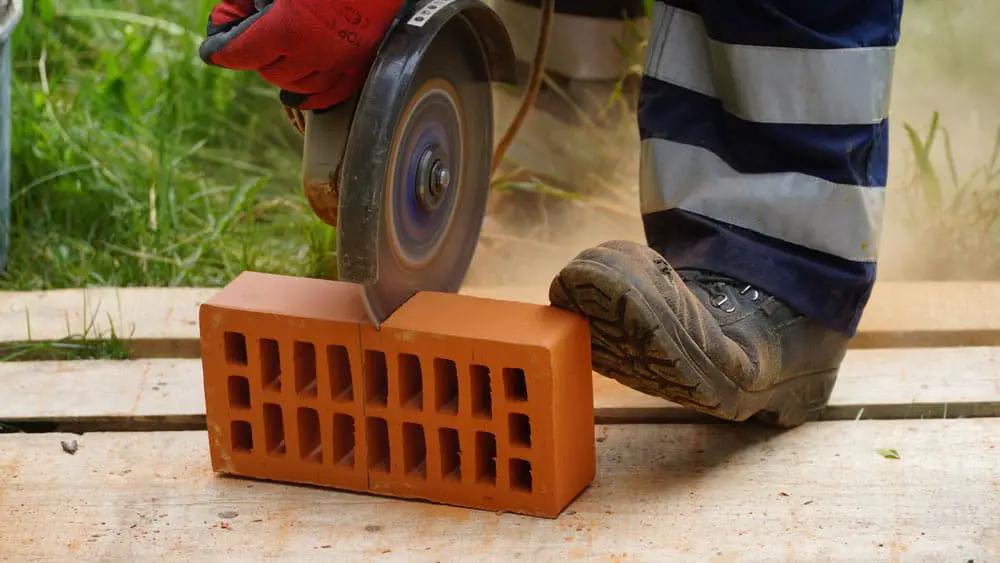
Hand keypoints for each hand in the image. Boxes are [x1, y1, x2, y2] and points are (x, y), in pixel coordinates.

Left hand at [199, 0, 405, 110]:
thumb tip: (227, 18)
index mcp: (287, 29)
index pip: (236, 54)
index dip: (219, 48)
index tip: (214, 47)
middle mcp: (312, 54)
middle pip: (267, 72)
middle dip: (255, 56)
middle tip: (254, 36)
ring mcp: (339, 63)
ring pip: (296, 86)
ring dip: (282, 71)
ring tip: (279, 54)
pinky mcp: (359, 66)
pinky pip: (328, 94)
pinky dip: (310, 92)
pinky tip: (299, 87)